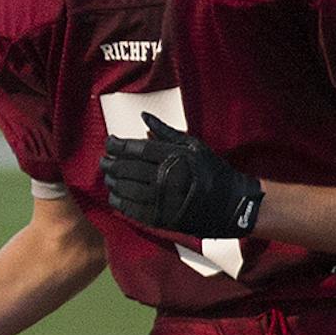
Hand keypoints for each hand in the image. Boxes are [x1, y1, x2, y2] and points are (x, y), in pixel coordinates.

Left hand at [101, 112, 262, 236]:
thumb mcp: (194, 146)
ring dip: (112, 182)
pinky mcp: (162, 217)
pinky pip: (132, 209)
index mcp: (175, 157)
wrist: (231, 204)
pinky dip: (119, 201)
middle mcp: (167, 177)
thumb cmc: (212, 171)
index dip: (118, 145)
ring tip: (108, 176)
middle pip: (127, 169)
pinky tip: (115, 195)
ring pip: (126, 189)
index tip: (110, 142)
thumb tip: (144, 117)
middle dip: (110, 163)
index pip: (137, 149)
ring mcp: (164, 199)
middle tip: (104, 160)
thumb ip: (166, 132)